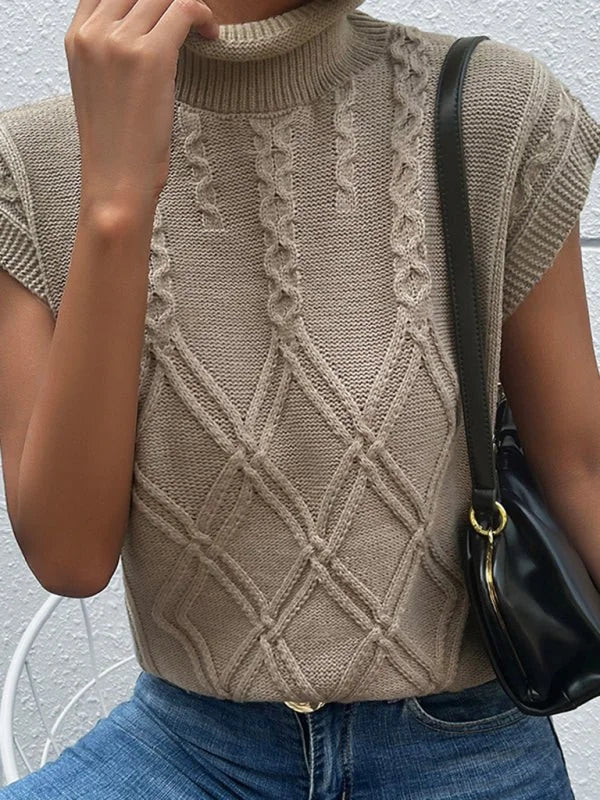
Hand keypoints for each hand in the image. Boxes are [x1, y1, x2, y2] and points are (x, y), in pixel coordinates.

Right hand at [64, 0, 218, 207]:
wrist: (116, 183)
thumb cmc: (115, 148)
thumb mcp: (99, 88)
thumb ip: (111, 52)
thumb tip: (143, 33)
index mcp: (77, 37)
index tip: (166, 12)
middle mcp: (94, 32)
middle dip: (168, 2)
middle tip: (187, 19)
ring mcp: (119, 41)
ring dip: (189, 7)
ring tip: (202, 28)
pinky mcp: (151, 57)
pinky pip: (185, 8)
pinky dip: (204, 15)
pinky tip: (211, 35)